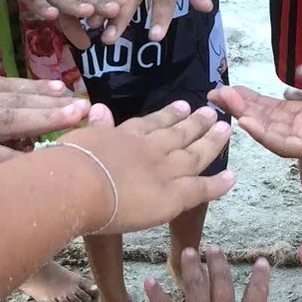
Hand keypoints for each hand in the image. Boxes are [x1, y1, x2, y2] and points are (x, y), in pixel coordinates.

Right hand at [57, 102, 234, 232]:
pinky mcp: (173, 195)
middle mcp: (150, 148)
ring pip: (194, 155)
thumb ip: (96, 126)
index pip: (152, 124)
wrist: (78, 184)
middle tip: (211, 113)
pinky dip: (218, 184)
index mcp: (125, 136)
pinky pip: (201, 189)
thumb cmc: (69, 165)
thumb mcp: (81, 136)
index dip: (169, 115)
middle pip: (179, 133)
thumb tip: (97, 109)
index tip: (182, 106)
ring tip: (225, 131)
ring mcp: (164, 170)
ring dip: (211, 142)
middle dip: (196, 123)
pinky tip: (232, 178)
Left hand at [146, 247, 301, 301]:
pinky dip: (157, 295)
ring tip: (189, 251)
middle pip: (222, 282)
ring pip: (196, 288)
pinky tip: (149, 280)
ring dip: (192, 269)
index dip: (259, 276)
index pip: (257, 291)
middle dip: (219, 263)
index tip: (260, 261)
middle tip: (214, 247)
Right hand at [211, 47, 301, 157]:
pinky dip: (264, 132)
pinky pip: (285, 143)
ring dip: (246, 117)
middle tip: (216, 94)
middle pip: (268, 121)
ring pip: (271, 132)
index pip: (277, 110)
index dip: (253, 99)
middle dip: (241, 108)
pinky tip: (245, 118)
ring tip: (225, 101)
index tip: (231, 88)